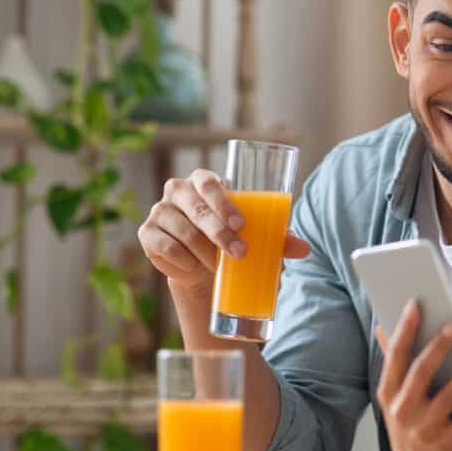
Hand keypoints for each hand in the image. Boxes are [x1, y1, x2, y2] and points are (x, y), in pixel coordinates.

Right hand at [137, 169, 309, 291]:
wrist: (203, 269)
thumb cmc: (233, 242)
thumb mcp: (257, 238)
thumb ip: (279, 239)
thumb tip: (304, 248)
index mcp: (203, 181)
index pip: (209, 182)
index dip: (223, 202)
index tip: (241, 225)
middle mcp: (178, 190)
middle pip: (197, 208)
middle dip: (219, 233)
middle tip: (240, 253)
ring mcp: (160, 211)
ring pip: (184, 232)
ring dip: (205, 252)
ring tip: (221, 266)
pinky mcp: (147, 234)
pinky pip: (166, 248)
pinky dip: (184, 261)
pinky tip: (195, 268)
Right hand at [375, 300, 451, 450]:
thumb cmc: (412, 421)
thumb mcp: (396, 397)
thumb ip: (394, 363)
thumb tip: (382, 325)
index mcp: (388, 395)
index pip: (395, 357)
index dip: (404, 330)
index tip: (415, 304)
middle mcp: (402, 412)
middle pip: (421, 373)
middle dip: (439, 347)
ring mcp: (423, 430)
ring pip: (448, 396)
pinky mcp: (445, 445)